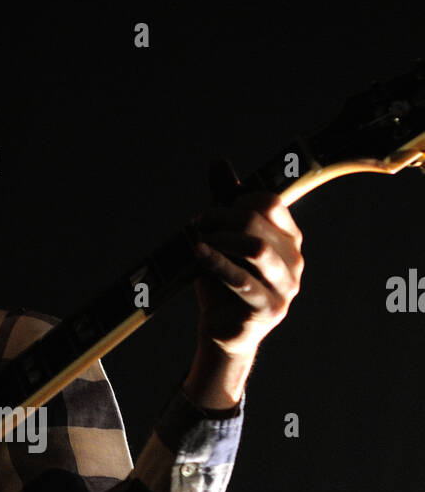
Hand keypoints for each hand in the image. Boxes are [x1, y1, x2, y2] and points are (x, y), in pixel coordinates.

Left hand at [190, 187, 304, 360]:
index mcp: (289, 238)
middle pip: (258, 222)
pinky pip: (242, 280)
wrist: (223, 330)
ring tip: (198, 241)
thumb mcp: (224, 238)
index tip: (208, 214)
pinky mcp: (269, 308)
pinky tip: (199, 254)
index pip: (269, 202)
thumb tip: (217, 161)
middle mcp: (294, 260)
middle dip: (222, 218)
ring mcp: (286, 286)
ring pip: (256, 248)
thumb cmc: (224, 282)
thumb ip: (225, 201)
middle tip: (197, 224)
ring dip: (221, 239)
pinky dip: (217, 263)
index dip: (236, 200)